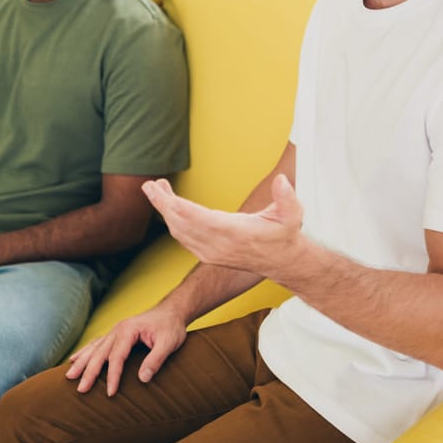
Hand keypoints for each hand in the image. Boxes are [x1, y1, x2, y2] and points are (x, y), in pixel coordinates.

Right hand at [66, 303, 187, 396]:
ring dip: (81, 362)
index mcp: (128, 330)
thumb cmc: (171, 327)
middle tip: (80, 389)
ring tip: (69, 376)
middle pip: (99, 353)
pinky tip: (75, 359)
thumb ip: (156, 360)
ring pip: (94, 348)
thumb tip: (143, 379)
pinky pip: (96, 344)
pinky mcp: (116, 334)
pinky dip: (85, 352)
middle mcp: (117, 329)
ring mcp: (115, 331)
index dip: (113, 376)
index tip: (110, 393)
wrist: (172, 311)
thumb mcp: (169, 343)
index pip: (116, 357)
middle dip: (88, 372)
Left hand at [143, 176, 305, 277]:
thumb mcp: (293, 215)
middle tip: (150, 185)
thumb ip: (287, 198)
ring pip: (179, 232)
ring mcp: (211, 253)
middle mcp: (219, 246)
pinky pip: (183, 238)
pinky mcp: (208, 255)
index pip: (199, 219)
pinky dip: (172, 222)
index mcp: (235, 233)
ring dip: (165, 211)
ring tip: (157, 188)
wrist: (283, 262)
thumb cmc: (286, 234)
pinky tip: (168, 206)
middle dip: (163, 204)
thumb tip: (281, 181)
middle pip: (182, 224)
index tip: (161, 193)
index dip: (178, 206)